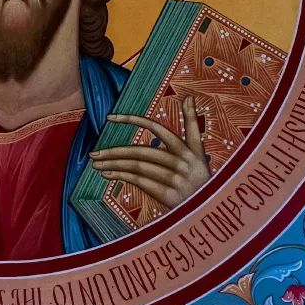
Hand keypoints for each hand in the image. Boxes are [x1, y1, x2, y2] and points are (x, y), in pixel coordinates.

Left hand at [87, 95, 211, 211]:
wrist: (210, 207)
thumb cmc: (201, 176)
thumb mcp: (199, 149)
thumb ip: (192, 123)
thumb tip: (189, 97)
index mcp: (186, 147)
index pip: (155, 128)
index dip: (132, 120)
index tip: (110, 117)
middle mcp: (180, 160)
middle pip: (140, 151)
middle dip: (114, 152)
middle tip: (93, 153)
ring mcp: (174, 178)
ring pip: (137, 167)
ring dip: (113, 165)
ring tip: (97, 164)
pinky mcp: (168, 194)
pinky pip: (139, 182)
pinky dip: (121, 177)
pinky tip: (108, 175)